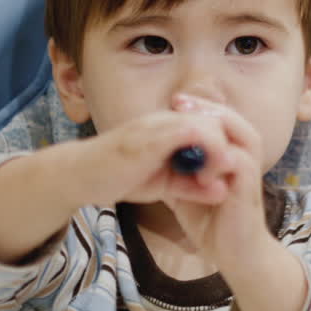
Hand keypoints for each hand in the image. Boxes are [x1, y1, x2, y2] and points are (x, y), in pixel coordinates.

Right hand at [65, 103, 242, 208]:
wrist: (80, 175)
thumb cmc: (118, 177)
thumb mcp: (163, 184)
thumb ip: (191, 185)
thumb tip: (222, 191)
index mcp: (171, 127)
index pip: (212, 126)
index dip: (226, 148)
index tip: (229, 173)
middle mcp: (168, 119)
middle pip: (216, 121)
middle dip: (229, 147)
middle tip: (230, 175)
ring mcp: (161, 124)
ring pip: (209, 124)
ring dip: (221, 151)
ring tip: (220, 178)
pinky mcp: (154, 135)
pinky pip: (194, 132)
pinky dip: (208, 151)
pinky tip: (208, 176)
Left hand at [162, 94, 275, 269]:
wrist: (235, 255)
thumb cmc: (212, 223)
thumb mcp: (187, 191)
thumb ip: (179, 171)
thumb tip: (154, 154)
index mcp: (232, 155)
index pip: (222, 120)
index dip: (200, 107)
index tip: (174, 101)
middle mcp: (245, 158)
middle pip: (235, 119)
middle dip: (207, 107)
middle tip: (179, 102)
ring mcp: (250, 173)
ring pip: (244, 135)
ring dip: (217, 125)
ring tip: (190, 123)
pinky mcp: (249, 189)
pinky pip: (239, 162)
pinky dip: (218, 159)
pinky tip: (198, 168)